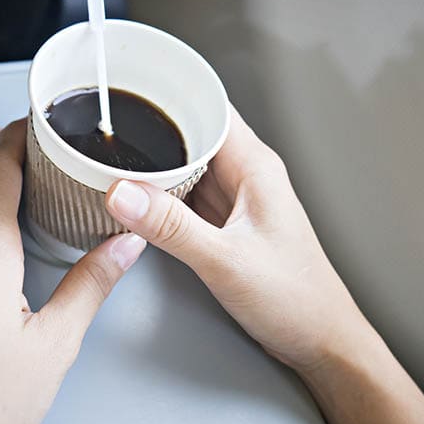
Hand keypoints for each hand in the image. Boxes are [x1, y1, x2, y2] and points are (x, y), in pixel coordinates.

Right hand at [105, 108, 365, 372]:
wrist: (321, 339)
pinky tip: (135, 199)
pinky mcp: (227, 226)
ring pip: (187, 165)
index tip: (129, 83)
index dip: (170, 91)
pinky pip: (187, 196)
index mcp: (256, 167)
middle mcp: (248, 176)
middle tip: (102, 124)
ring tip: (108, 156)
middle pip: (192, 132)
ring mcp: (237, 201)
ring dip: (153, 163)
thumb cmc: (296, 299)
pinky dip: (160, 194)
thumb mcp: (226, 261)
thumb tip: (122, 191)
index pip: (209, 106)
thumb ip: (172, 226)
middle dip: (150, 127)